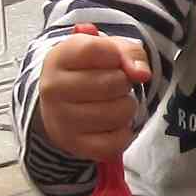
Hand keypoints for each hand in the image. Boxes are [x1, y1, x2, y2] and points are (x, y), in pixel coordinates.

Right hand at [38, 28, 151, 161]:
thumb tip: (142, 74)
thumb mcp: (108, 50)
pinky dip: (123, 133)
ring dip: (126, 108)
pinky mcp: (74, 145)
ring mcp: (61, 120)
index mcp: (59, 58)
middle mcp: (54, 89)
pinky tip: (111, 124)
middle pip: (112, 83)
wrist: (62, 103)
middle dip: (124, 83)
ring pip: (118, 113)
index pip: (97, 50)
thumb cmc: (90, 70)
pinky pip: (117, 142)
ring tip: (113, 103)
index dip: (116, 55)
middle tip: (114, 85)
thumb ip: (130, 53)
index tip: (113, 60)